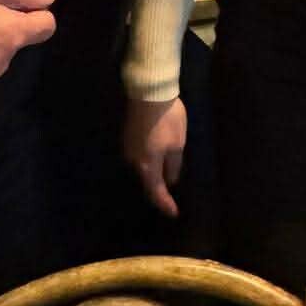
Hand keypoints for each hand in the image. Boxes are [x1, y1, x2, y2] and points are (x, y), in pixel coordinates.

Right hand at [124, 96, 186, 218]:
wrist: (149, 93)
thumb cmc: (167, 120)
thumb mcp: (177, 144)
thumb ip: (174, 165)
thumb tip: (170, 181)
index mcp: (147, 165)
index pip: (156, 191)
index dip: (165, 204)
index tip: (173, 213)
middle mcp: (133, 161)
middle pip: (146, 181)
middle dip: (157, 189)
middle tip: (168, 198)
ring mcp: (128, 147)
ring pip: (141, 167)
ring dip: (152, 174)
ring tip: (163, 180)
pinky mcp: (128, 136)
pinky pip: (139, 155)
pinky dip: (148, 161)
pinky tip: (155, 158)